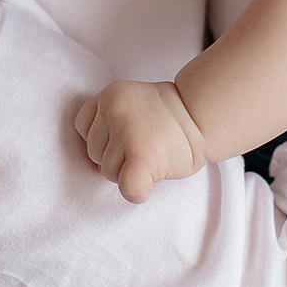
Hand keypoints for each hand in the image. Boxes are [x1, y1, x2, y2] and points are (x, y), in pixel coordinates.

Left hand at [75, 79, 207, 204]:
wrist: (203, 114)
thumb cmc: (168, 118)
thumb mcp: (131, 104)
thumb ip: (109, 123)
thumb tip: (95, 165)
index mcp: (109, 95)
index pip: (83, 126)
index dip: (102, 137)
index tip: (125, 136)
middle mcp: (114, 110)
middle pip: (94, 151)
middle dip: (115, 156)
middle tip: (145, 145)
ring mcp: (126, 132)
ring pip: (108, 171)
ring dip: (127, 171)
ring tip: (154, 154)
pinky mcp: (142, 156)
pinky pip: (126, 185)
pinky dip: (136, 191)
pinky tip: (149, 181)